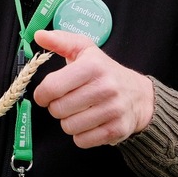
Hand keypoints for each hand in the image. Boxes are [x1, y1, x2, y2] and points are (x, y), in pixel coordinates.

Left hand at [31, 29, 153, 147]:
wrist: (139, 95)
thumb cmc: (105, 72)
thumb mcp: (85, 50)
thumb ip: (60, 41)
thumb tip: (39, 35)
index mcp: (92, 66)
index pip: (52, 87)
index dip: (42, 94)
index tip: (45, 94)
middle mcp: (104, 87)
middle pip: (58, 109)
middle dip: (57, 107)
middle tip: (67, 101)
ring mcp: (112, 110)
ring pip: (68, 127)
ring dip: (69, 121)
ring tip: (79, 111)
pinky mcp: (116, 129)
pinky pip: (82, 141)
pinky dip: (81, 135)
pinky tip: (89, 123)